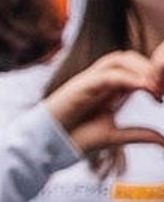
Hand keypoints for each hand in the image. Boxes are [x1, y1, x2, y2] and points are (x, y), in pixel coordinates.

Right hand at [43, 48, 163, 161]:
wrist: (50, 144)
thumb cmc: (77, 137)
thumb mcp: (115, 136)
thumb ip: (139, 134)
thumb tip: (163, 141)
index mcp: (108, 88)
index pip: (133, 68)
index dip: (152, 75)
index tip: (162, 97)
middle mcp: (98, 80)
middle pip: (127, 58)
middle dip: (148, 67)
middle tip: (161, 89)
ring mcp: (88, 81)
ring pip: (117, 60)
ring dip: (139, 68)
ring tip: (153, 86)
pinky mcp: (80, 87)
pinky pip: (106, 75)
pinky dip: (126, 78)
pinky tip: (142, 88)